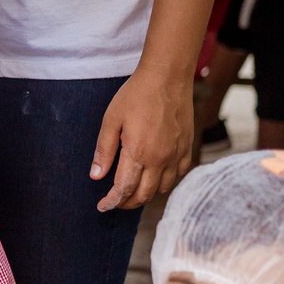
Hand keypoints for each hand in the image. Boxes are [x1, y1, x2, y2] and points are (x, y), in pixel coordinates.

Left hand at [90, 66, 192, 211]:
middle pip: (143, 195)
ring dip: (145, 194)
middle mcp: (160, 158)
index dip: (112, 202)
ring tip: (132, 189)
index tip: (102, 206)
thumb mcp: (111, 120)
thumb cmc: (136, 95)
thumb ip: (104, 150)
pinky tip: (154, 176)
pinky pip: (178, 175)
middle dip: (126, 203)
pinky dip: (164, 182)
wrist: (167, 77)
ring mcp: (176, 154)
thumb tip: (96, 176)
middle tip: (114, 201)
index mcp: (138, 152)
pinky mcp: (187, 147)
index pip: (124, 189)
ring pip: (161, 188)